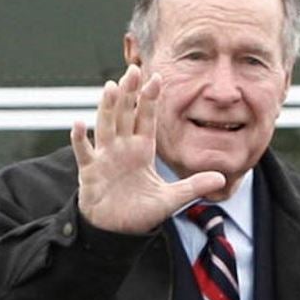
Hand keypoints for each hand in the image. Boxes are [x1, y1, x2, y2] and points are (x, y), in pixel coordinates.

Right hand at [71, 64, 225, 232]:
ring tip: (112, 87)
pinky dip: (80, 139)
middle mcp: (123, 148)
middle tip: (133, 70)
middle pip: (125, 115)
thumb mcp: (172, 199)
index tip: (156, 78)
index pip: (147, 119)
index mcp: (142, 150)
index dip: (150, 100)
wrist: (118, 230)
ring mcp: (105, 157)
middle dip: (129, 93)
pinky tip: (78, 124)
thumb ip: (193, 186)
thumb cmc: (142, 212)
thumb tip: (221, 177)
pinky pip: (84, 152)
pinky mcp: (90, 172)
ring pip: (106, 126)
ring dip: (108, 108)